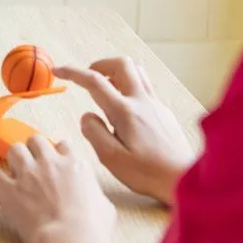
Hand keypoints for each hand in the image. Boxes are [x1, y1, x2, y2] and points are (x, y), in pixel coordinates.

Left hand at [0, 136, 116, 242]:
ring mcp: (28, 173)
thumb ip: (94, 194)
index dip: (57, 154)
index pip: (62, 145)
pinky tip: (2, 191)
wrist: (70, 239)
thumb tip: (93, 199)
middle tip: (34, 165)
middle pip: (36, 140)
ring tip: (17, 174)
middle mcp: (49, 162)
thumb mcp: (104, 206)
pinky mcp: (10, 190)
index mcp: (74, 164)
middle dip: (33, 151)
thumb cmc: (92, 228)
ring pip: (15, 149)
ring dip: (15, 160)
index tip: (55, 164)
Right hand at [55, 57, 195, 205]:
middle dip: (100, 64)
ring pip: (136, 71)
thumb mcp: (112, 159)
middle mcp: (141, 101)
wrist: (184, 179)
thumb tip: (87, 115)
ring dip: (117, 72)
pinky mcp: (163, 112)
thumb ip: (94, 133)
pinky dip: (129, 85)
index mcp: (125, 111)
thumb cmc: (148, 173)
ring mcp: (155, 104)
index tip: (58, 70)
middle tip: (88, 78)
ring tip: (106, 88)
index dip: (73, 72)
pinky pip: (145, 86)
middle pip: (121, 63)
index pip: (94, 81)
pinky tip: (125, 107)